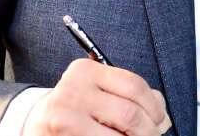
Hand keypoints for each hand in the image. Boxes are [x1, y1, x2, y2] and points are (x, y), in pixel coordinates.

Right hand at [23, 58, 170, 134]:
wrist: (38, 123)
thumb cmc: (77, 106)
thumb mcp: (98, 90)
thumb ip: (128, 94)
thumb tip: (161, 114)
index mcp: (86, 70)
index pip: (133, 85)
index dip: (154, 106)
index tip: (161, 120)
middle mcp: (72, 91)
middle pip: (128, 114)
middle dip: (149, 131)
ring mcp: (64, 118)